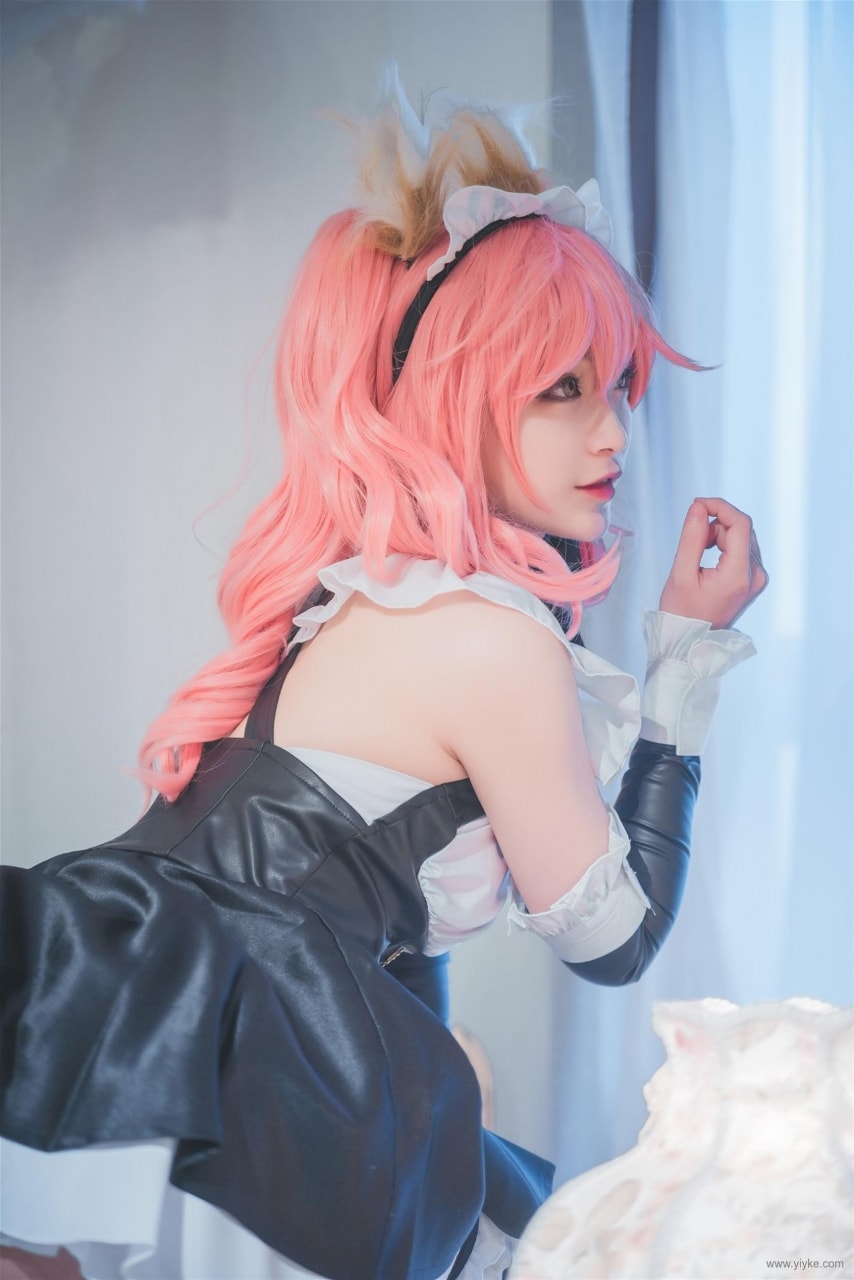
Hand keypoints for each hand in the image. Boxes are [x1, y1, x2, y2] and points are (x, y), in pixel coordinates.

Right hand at [659, 497, 768, 628]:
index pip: (740, 524)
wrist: (690, 642)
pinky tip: (708, 559)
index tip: (697, 505)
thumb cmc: (682, 613)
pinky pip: (741, 549)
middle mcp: (755, 576)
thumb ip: (691, 537)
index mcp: (739, 575)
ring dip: (719, 535)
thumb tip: (698, 507)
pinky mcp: (753, 580)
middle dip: (715, 524)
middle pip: (741, 529)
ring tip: (697, 554)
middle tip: (691, 538)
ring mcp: (757, 579)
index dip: (720, 507)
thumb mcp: (681, 574)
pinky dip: (724, 546)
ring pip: (741, 537)